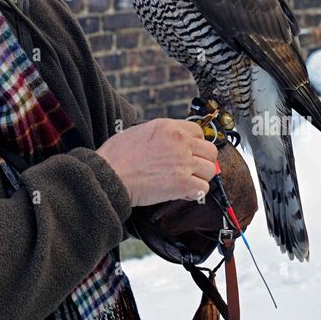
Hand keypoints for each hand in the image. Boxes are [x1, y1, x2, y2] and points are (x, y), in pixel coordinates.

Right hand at [96, 118, 217, 206]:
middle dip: (203, 160)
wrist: (110, 174)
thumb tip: (174, 140)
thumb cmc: (118, 155)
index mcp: (169, 127)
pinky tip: (184, 191)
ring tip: (187, 180)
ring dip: (200, 176)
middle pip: (210, 151)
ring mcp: (183, 163)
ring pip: (210, 170)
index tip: (191, 151)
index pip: (199, 132)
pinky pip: (203, 188)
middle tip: (192, 167)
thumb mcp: (141, 130)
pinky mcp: (182, 184)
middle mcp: (180, 143)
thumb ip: (163, 133)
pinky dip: (195, 192)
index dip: (196, 143)